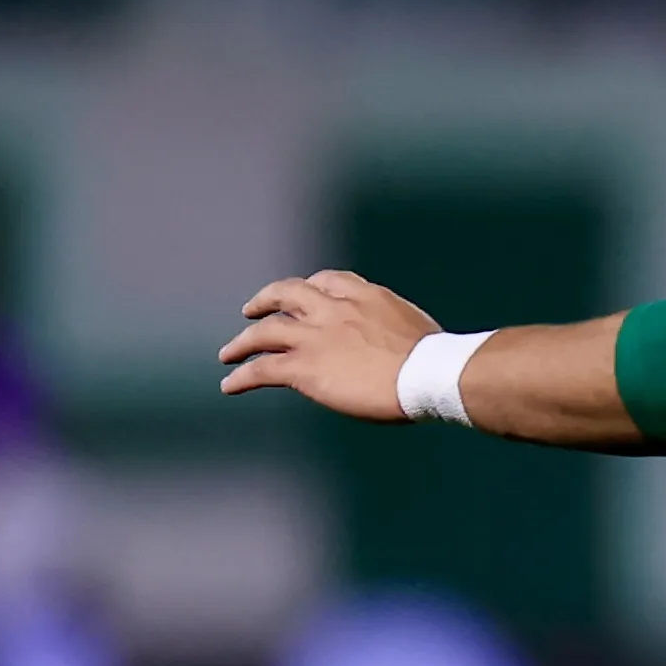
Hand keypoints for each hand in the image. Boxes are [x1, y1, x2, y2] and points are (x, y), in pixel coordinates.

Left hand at [218, 271, 438, 421]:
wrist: (430, 374)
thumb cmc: (436, 359)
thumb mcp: (413, 325)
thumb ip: (391, 325)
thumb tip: (394, 342)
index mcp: (365, 296)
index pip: (328, 281)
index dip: (311, 288)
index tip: (306, 295)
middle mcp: (333, 309)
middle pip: (287, 294)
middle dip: (266, 300)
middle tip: (252, 311)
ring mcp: (315, 337)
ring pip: (264, 331)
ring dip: (243, 342)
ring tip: (229, 353)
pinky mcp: (303, 367)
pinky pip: (262, 369)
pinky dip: (241, 376)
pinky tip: (230, 384)